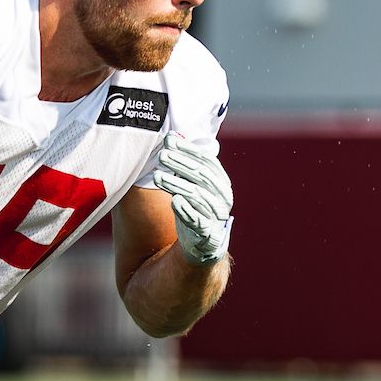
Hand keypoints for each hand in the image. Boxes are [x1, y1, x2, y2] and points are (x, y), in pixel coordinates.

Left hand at [154, 134, 232, 263]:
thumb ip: (184, 163)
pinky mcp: (209, 234)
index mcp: (221, 181)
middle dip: (180, 164)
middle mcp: (223, 196)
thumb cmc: (195, 207)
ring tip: (157, 177)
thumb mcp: (192, 184)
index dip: (188, 149)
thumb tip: (170, 136)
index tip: (169, 141)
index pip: (206, 160)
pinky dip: (186, 210)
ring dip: (176, 185)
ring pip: (197, 195)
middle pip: (201, 175)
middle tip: (162, 155)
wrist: (203, 243)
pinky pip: (198, 220)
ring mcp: (217, 215)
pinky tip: (174, 200)